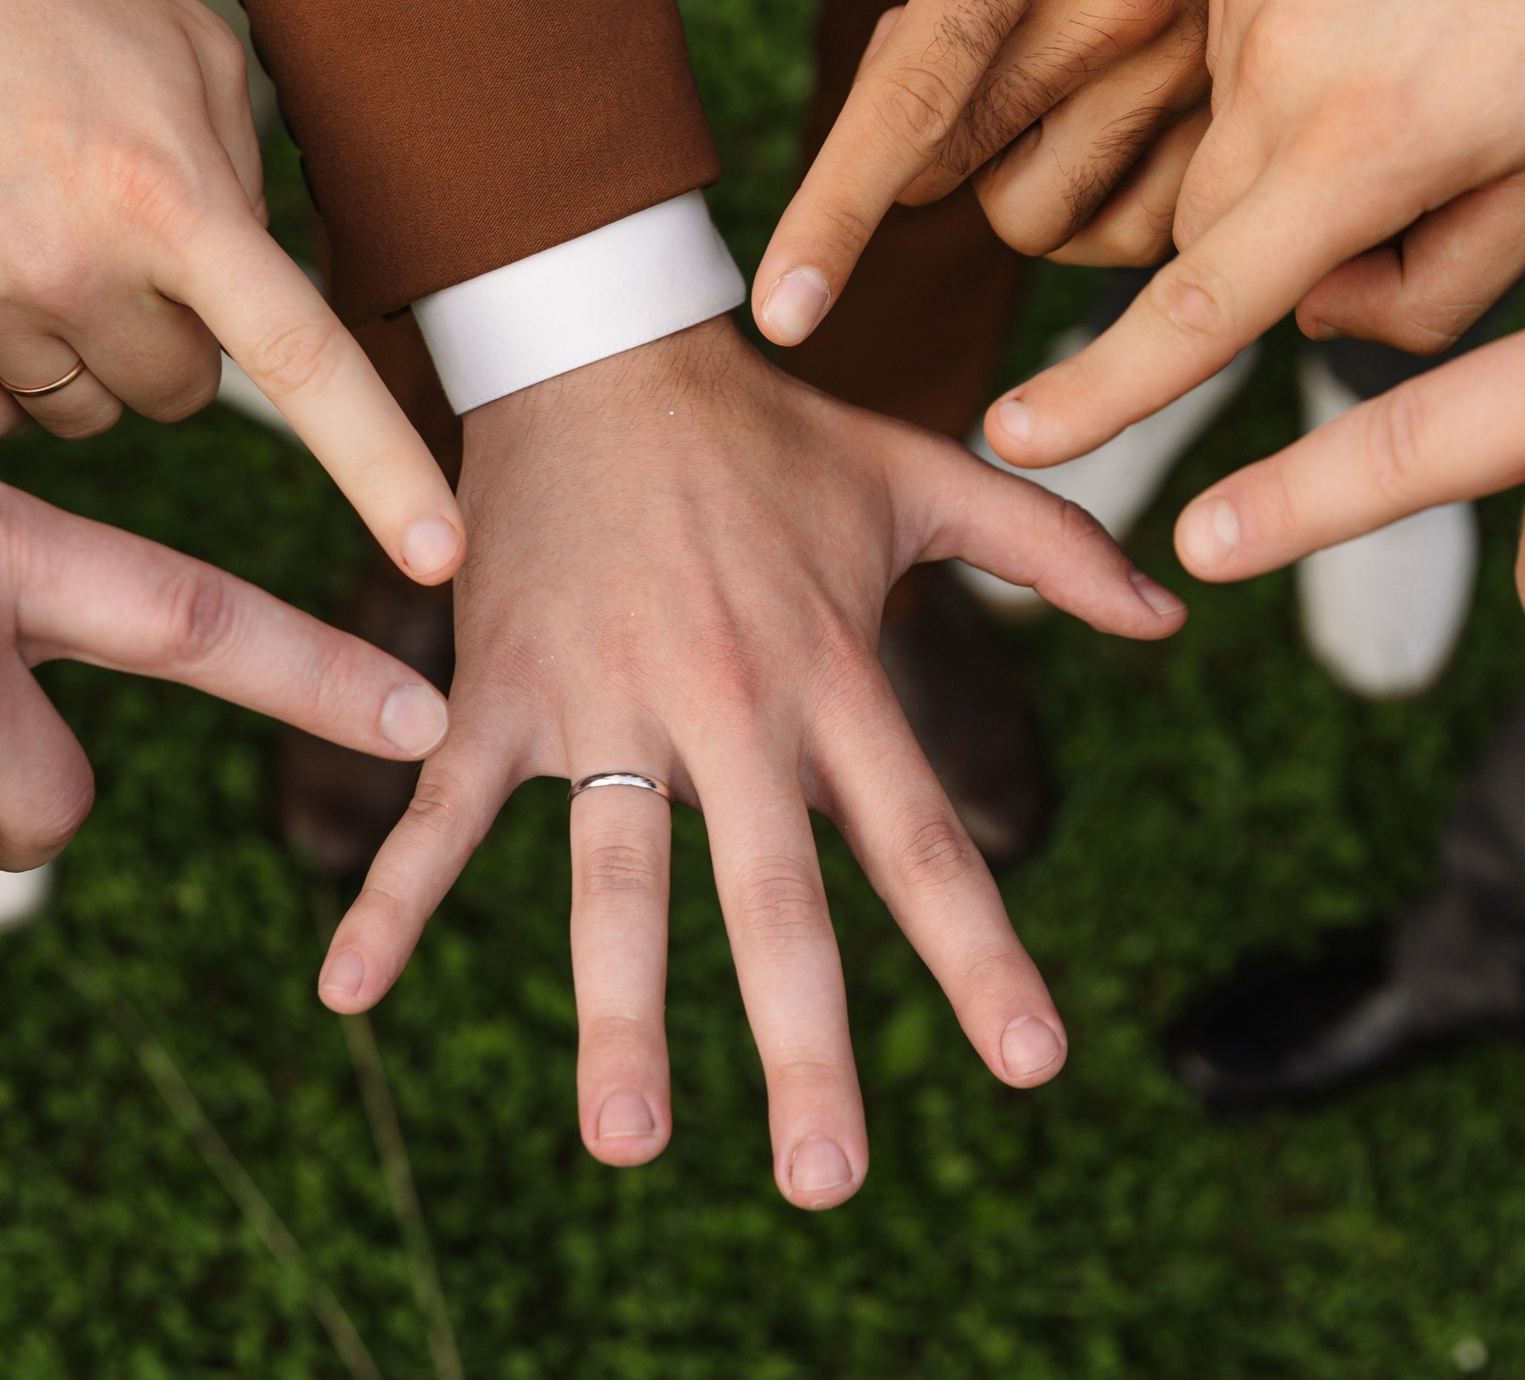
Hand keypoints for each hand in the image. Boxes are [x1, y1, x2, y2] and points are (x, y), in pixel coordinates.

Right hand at [0, 0, 464, 584]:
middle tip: (126, 232)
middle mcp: (71, 263)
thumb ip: (245, 183)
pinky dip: (6, 372)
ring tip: (46, 235)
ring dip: (91, 355)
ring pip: (88, 414)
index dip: (380, 466)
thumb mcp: (191, 51)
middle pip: (179, 393)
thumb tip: (262, 306)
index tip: (438, 557)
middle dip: (177, 334)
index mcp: (168, 193)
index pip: (299, 357)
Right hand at [310, 320, 1183, 1206]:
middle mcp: (728, 703)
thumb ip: (1052, 546)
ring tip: (626, 1143)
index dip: (977, 953)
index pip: (918, 837)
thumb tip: (1175, 617)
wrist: (600, 345)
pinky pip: (445, 807)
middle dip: (803, 1043)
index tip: (1030, 1064)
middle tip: (825, 1179)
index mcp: (830, 671)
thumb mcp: (921, 476)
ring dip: (619, 1011)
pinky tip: (349, 991)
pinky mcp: (503, 684)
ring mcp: (606, 700)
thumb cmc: (768, 426)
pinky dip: (394, 896)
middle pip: (773, 895)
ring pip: (615, 875)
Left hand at [742, 0, 1524, 346]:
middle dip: (925, 150)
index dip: (835, 216)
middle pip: (972, 182)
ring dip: (1015, 176)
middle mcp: (1114, 16)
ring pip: (1059, 215)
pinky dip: (1107, 198)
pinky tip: (1094, 112)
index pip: (911, 106)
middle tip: (934, 48)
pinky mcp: (1252, 90)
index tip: (785, 312)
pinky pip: (1154, 216)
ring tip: (1020, 74)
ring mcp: (1192, 64)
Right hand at [988, 0, 1524, 469]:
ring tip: (1395, 71)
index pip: (1205, 302)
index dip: (1105, 387)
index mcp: (1367, 145)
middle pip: (1201, 229)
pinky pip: (1223, 49)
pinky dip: (1281, 59)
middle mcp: (1285, 62)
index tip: (1014, 434)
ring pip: (1213, 141)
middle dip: (1267, 244)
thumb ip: (1419, 304)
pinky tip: (1372, 10)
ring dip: (1278, 144)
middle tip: (1391, 183)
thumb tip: (1301, 310)